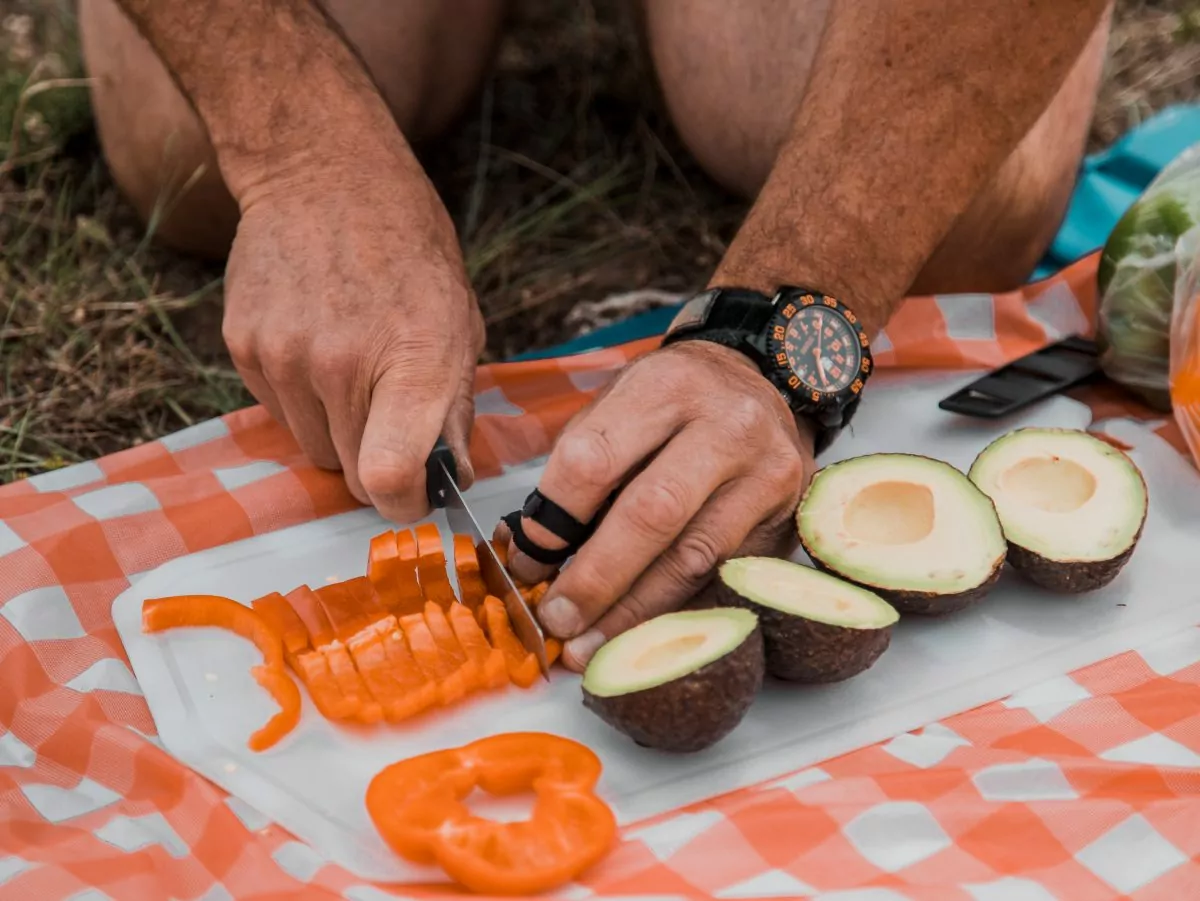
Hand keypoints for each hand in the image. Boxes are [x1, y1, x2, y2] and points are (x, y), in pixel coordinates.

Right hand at [222, 156, 484, 520]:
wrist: (324, 173)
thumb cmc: (409, 250)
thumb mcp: (460, 323)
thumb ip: (453, 408)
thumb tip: (449, 480)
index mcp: (413, 361)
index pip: (391, 476)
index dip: (405, 504)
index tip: (415, 496)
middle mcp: (342, 364)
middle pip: (352, 473)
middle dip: (378, 461)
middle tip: (392, 416)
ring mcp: (284, 355)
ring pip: (313, 448)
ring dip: (338, 432)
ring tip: (354, 370)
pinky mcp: (243, 346)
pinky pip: (279, 413)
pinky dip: (303, 400)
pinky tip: (318, 346)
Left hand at [499, 340, 814, 670]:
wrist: (762, 386)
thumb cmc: (674, 404)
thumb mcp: (621, 405)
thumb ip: (578, 470)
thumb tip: (534, 553)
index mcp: (665, 387)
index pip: (595, 460)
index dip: (553, 521)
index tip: (526, 563)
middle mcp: (726, 426)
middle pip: (652, 514)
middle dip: (596, 579)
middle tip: (558, 620)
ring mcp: (766, 475)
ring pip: (694, 559)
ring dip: (633, 612)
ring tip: (589, 645)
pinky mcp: (784, 520)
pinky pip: (723, 580)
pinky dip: (675, 614)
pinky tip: (641, 638)